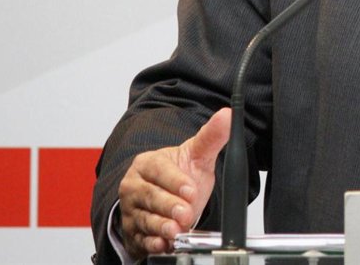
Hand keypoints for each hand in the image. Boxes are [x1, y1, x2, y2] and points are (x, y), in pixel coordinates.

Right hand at [117, 108, 230, 259]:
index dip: (175, 181)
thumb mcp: (196, 155)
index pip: (158, 170)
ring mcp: (133, 210)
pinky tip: (162, 244)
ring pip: (145, 219)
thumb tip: (227, 115)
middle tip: (185, 213)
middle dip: (169, 206)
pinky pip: (140, 238)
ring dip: (161, 227)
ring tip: (175, 231)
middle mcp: (135, 186)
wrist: (166, 198)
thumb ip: (211, 137)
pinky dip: (151, 243)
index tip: (191, 190)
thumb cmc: (179, 175)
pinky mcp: (134, 232)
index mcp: (147, 164)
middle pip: (150, 196)